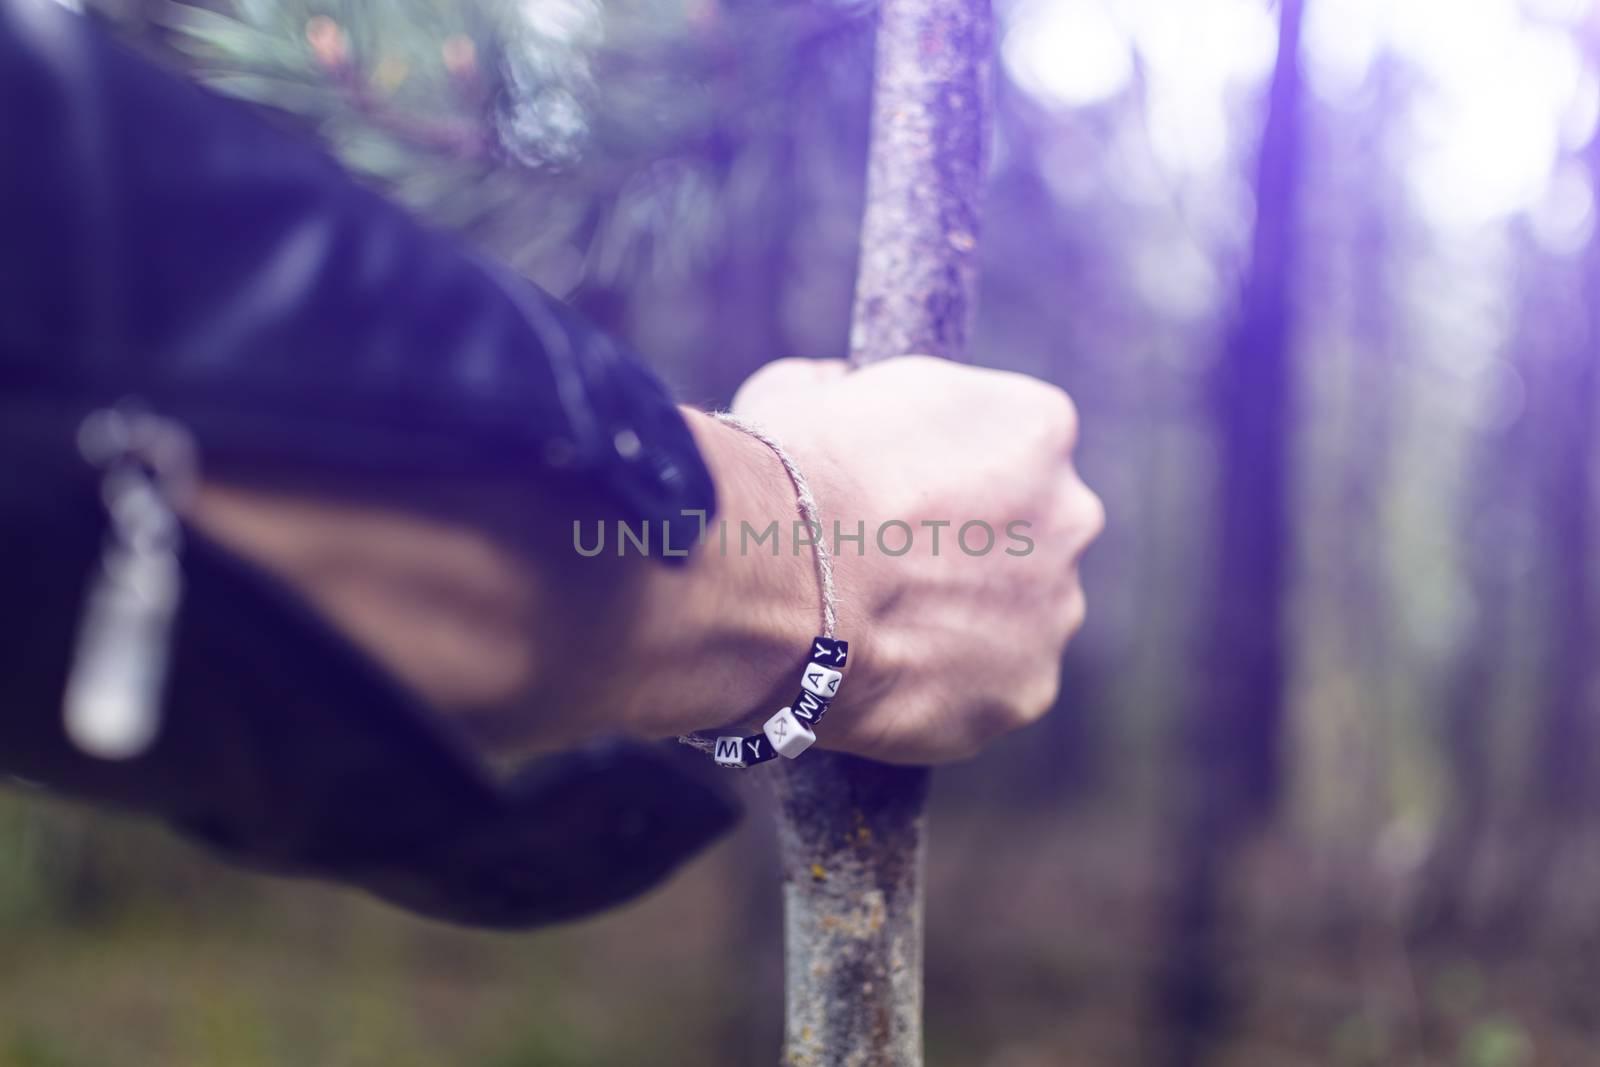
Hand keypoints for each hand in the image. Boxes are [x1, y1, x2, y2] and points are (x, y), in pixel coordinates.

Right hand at [724, 355, 1102, 763]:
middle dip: (977, 546)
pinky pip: (992, 687)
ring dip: (969, 620)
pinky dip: (949, 687)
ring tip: (882, 627)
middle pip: (1033, 531)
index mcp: (1036, 426)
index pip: (1013, 442)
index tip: (901, 492)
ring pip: (1020, 614)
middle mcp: (1071, 515)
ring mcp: (1056, 610)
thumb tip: (833, 391)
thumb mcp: (808, 391)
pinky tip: (887, 675)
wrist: (775, 581)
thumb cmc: (787, 475)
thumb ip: (847, 391)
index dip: (948, 468)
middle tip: (895, 563)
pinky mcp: (1026, 691)